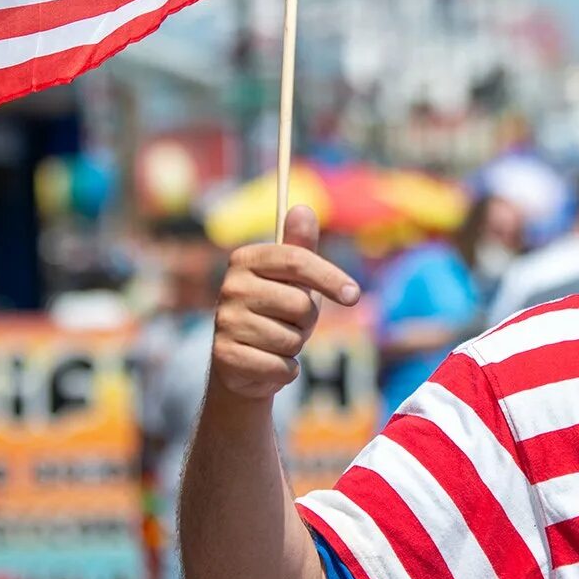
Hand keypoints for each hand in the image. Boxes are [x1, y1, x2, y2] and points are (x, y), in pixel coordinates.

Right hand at [210, 205, 360, 402]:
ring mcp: (225, 322)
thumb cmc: (276, 312)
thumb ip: (301, 247)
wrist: (244, 362)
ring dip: (294, 346)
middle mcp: (230, 287)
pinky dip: (285, 369)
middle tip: (290, 323)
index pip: (296, 261)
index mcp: (245, 259)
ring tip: (276, 342)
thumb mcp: (292, 280)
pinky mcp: (225, 356)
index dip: (329, 277)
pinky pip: (280, 365)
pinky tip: (268, 363)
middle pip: (299, 305)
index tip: (354, 295)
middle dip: (306, 321)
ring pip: (291, 339)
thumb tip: (303, 208)